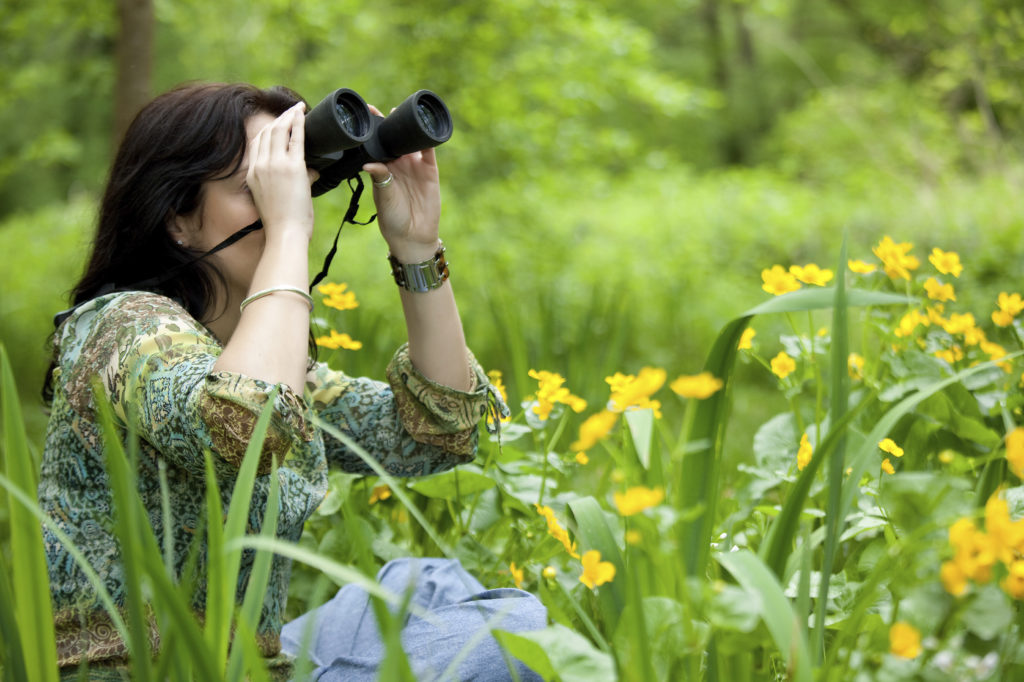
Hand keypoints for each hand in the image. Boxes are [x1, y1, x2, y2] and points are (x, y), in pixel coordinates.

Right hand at [246, 102, 314, 243]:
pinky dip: (298, 123)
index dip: (267, 129)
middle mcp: (260, 166)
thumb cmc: (283, 223)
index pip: (257, 143)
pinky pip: (295, 138)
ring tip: (297, 109)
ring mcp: (275, 165)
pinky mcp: (292, 167)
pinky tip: (302, 113)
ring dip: (289, 116)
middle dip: (279, 118)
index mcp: (252, 174)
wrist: (285, 233)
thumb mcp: (277, 199)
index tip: (278, 122)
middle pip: (266, 132)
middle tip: (291, 110)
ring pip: (279, 130)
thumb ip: (292, 182)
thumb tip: (310, 173)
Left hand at [363, 105, 441, 262]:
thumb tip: (368, 163)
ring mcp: (415, 166)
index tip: (366, 113)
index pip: (377, 144)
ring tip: (404, 111)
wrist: (413, 236)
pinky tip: (425, 127)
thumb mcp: (383, 196)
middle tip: (384, 110)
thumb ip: (379, 177)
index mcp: (382, 168)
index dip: (373, 129)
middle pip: (394, 138)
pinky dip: (428, 139)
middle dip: (390, 123)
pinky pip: (429, 150)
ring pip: (411, 141)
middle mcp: (398, 165)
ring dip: (408, 127)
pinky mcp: (430, 170)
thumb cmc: (392, 218)